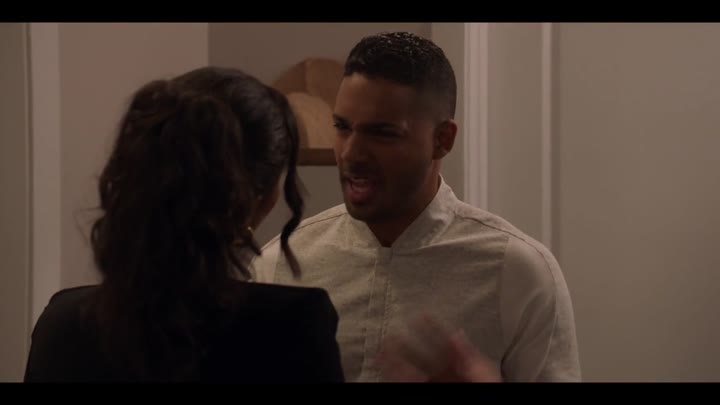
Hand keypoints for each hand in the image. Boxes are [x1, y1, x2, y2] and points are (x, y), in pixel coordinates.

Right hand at [376, 314, 501, 382]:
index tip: (421, 314)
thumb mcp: (485, 372)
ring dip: (396, 355)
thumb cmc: (486, 387)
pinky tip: (384, 362)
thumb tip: (457, 332)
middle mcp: (447, 374)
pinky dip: (393, 370)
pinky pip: (406, 379)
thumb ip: (471, 354)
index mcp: (464, 366)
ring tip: (383, 344)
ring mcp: (435, 382)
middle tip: (394, 328)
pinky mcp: (423, 390)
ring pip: (411, 367)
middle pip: (424, 354)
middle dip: (408, 341)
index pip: (446, 342)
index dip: (433, 327)